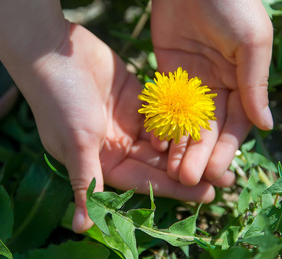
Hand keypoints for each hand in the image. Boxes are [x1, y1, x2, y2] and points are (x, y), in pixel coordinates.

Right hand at [10, 23, 222, 232]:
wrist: (54, 51)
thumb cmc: (59, 100)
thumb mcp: (76, 143)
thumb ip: (86, 183)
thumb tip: (81, 229)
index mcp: (102, 162)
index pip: (143, 181)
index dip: (175, 189)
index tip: (207, 194)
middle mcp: (116, 145)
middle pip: (159, 162)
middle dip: (190, 168)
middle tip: (227, 176)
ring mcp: (127, 121)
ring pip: (165, 138)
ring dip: (190, 144)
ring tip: (223, 151)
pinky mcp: (136, 97)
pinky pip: (164, 111)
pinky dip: (182, 117)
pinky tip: (207, 121)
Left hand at [151, 0, 273, 185]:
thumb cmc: (233, 3)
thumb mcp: (252, 44)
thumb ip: (254, 85)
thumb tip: (266, 126)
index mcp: (241, 82)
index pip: (234, 125)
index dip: (225, 150)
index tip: (214, 172)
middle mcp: (216, 86)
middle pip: (206, 129)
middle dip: (198, 154)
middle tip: (187, 179)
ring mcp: (190, 79)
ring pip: (183, 121)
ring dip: (178, 145)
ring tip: (170, 169)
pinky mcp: (166, 69)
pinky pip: (163, 102)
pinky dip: (160, 121)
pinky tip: (154, 141)